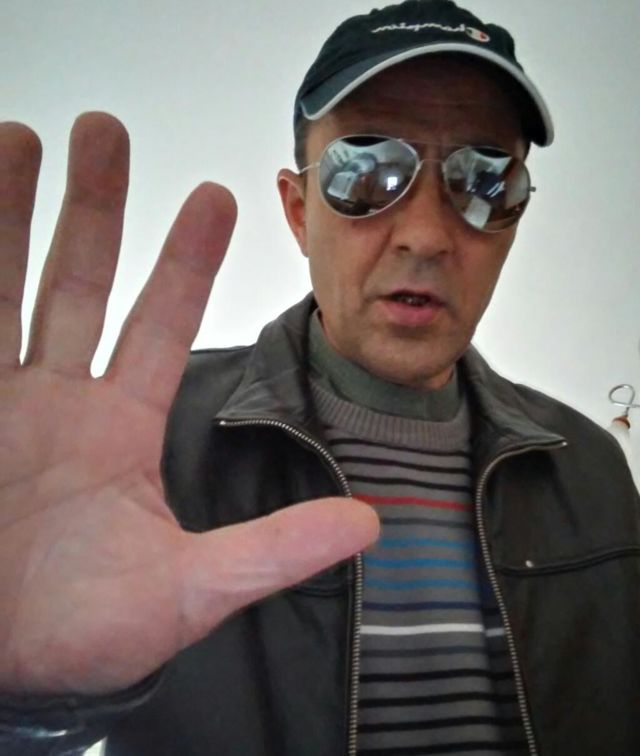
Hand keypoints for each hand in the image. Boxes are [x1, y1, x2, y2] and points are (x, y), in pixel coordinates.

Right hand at [0, 113, 378, 695]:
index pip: (161, 324)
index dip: (186, 261)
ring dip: (12, 213)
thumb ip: (275, 550)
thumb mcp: (191, 589)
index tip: (214, 196)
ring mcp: (0, 402)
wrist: (9, 667)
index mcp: (119, 428)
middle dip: (94, 207)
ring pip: (6, 287)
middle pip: (80, 281)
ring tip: (19, 136)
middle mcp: (59, 401)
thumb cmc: (89, 634)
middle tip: (107, 130)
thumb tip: (370, 524)